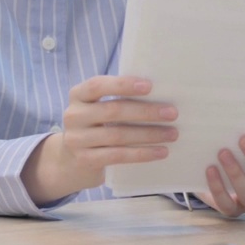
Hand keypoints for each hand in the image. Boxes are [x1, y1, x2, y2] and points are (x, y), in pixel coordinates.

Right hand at [21, 76, 176, 204]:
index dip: (123, 84)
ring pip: (118, 135)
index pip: (98, 85)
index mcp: (78, 95)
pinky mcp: (85, 160)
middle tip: (172, 113)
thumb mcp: (98, 107)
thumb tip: (161, 92)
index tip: (150, 86)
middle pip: (113, 111)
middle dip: (146, 111)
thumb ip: (118, 98)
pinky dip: (142, 153)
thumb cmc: (96, 125)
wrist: (72, 161)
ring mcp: (77, 140)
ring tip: (172, 133)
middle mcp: (73, 115)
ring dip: (149, 134)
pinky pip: (118, 155)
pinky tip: (161, 151)